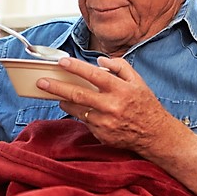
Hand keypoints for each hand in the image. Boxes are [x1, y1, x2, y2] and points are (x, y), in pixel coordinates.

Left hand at [36, 56, 196, 195]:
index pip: (93, 75)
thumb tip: (100, 60)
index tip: (61, 63)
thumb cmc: (145, 105)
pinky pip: (85, 121)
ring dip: (64, 101)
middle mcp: (111, 106)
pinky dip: (80, 114)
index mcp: (120, 90)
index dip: (75, 68)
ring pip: (76, 110)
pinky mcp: (101, 134)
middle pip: (77, 95)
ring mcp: (104, 122)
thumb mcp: (137, 81)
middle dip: (56, 87)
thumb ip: (119, 67)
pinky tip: (79, 109)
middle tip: (42, 82)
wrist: (154, 134)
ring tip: (57, 95)